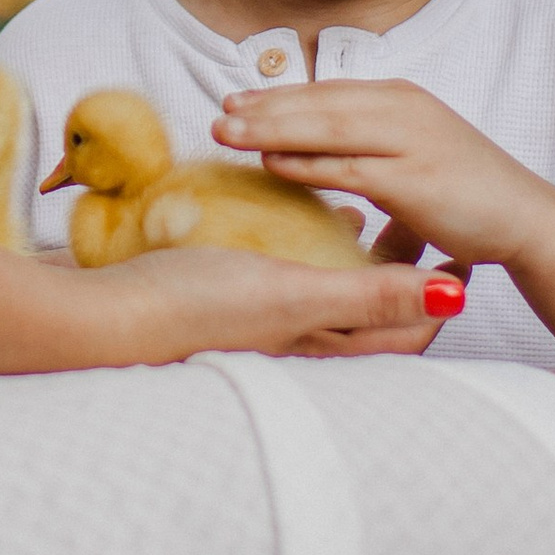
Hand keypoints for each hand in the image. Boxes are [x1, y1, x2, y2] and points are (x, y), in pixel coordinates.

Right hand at [80, 241, 448, 364]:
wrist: (95, 317)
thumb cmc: (192, 305)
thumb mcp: (292, 292)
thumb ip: (370, 294)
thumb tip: (453, 299)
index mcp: (321, 346)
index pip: (406, 335)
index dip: (442, 295)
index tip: (459, 248)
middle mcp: (296, 344)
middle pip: (371, 316)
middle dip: (402, 272)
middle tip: (416, 219)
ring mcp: (258, 326)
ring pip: (324, 295)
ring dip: (350, 257)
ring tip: (360, 209)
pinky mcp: (223, 302)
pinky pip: (280, 276)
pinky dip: (298, 245)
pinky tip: (287, 208)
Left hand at [211, 77, 554, 272]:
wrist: (525, 217)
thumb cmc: (469, 192)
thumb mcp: (414, 153)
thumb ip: (372, 147)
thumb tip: (324, 157)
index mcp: (401, 99)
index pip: (328, 91)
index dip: (280, 95)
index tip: (237, 100)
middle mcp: (403, 109)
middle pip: (319, 102)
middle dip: (265, 107)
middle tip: (219, 112)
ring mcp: (409, 141)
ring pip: (326, 128)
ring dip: (272, 129)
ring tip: (227, 133)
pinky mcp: (413, 179)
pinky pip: (347, 168)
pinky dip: (305, 163)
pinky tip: (270, 164)